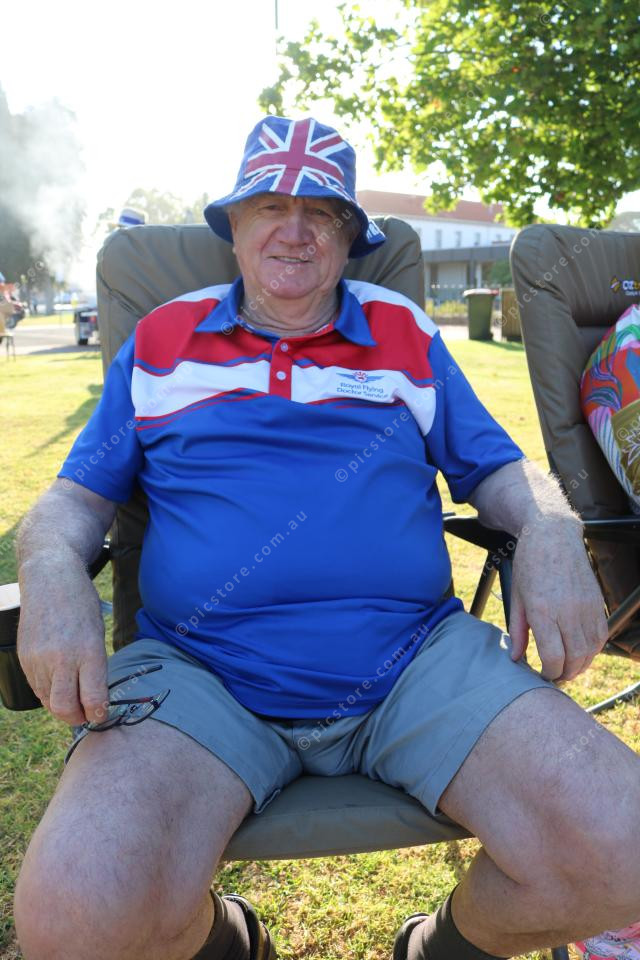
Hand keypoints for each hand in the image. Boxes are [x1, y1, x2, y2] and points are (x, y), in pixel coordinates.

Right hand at [17, 557, 108, 725]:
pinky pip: (37, 687)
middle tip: (85, 714)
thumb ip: (95, 666)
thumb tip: (93, 698)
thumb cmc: (81, 604)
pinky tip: (58, 682)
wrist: (50, 579)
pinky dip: (48, 692)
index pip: (92, 697)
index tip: (101, 715)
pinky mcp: (24, 658)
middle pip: (65, 708)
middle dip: (76, 718)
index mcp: (88, 650)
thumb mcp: (97, 632)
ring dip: (62, 706)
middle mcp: (62, 658)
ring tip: (73, 697)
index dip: (98, 713)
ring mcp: (39, 659)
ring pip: (49, 701)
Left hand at [508, 519, 608, 681]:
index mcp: (543, 610)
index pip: (553, 656)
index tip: (542, 675)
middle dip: (564, 673)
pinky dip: (592, 650)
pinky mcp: (597, 603)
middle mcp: (568, 610)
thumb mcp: (517, 597)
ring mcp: (586, 607)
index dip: (549, 673)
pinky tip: (580, 651)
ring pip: (590, 650)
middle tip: (554, 675)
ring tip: (567, 667)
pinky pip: (601, 636)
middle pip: (574, 658)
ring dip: (580, 665)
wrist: (552, 535)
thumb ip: (517, 630)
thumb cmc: (529, 565)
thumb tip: (516, 658)